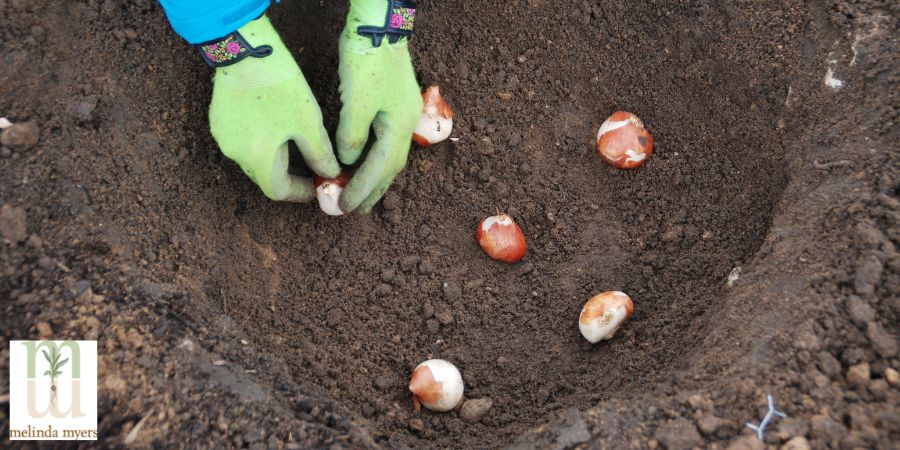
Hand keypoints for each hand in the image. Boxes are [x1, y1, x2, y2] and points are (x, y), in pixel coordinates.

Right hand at [209, 15, 338, 201]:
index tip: (316, 186)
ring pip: (252, 158)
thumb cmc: (280, 86)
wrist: (245, 50)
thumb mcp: (308, 123)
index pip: (279, 191)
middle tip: (311, 167)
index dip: (300, 192)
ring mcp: (223, 137)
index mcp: (257, 158)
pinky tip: (275, 125)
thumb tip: (329, 174)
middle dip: (289, 175)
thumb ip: (320, 155)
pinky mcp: (218, 120)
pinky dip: (260, 142)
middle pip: (264, 176)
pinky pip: (242, 141)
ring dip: (274, 158)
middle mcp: (235, 153)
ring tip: (296, 144)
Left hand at [336, 0, 422, 213]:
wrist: (379, 25)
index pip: (381, 167)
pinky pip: (385, 141)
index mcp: (399, 125)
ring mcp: (402, 113)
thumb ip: (352, 136)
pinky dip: (373, 157)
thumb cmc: (367, 61)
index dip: (363, 189)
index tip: (345, 206)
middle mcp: (406, 123)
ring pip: (389, 155)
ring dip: (374, 177)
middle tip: (355, 210)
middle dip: (373, 190)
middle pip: (390, 167)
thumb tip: (348, 162)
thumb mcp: (356, 101)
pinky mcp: (393, 103)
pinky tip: (364, 161)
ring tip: (361, 193)